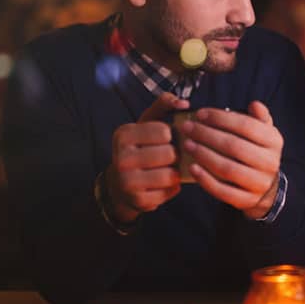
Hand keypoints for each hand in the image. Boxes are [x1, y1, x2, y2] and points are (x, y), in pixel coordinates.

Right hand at [105, 93, 188, 221]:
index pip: (164, 131)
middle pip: (169, 153)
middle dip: (174, 155)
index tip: (164, 139)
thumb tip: (184, 103)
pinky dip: (172, 187)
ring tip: (166, 169)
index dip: (170, 136)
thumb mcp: (146, 124)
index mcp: (124, 135)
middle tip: (167, 157)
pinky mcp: (138, 200)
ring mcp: (128, 181)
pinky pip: (170, 191)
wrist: (120, 185)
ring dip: (175, 172)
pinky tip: (162, 184)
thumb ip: (164, 106)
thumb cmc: (140, 149)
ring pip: (171, 174)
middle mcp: (122, 158)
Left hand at [176, 101, 282, 218]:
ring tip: (188, 144)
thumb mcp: (263, 133)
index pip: (246, 126)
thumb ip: (258, 118)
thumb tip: (255, 105)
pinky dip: (205, 179)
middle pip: (234, 146)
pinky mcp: (246, 200)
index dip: (220, 118)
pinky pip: (223, 191)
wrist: (266, 186)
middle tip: (188, 128)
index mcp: (273, 141)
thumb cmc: (257, 151)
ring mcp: (259, 183)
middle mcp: (269, 162)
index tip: (200, 114)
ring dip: (204, 155)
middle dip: (207, 135)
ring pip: (227, 169)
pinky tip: (192, 167)